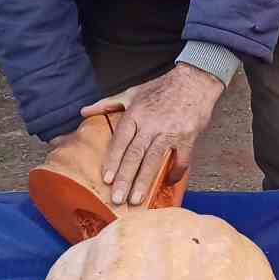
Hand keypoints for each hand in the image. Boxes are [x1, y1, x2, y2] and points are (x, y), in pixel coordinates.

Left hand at [81, 65, 224, 205]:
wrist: (194, 79)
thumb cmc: (162, 87)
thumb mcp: (132, 92)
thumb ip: (108, 104)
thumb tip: (84, 111)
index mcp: (135, 114)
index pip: (120, 141)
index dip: (113, 161)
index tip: (106, 178)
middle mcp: (151, 124)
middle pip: (135, 155)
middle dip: (125, 178)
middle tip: (117, 198)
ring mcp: (170, 132)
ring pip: (154, 160)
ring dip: (144, 181)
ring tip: (136, 199)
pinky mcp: (188, 137)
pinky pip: (181, 159)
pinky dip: (175, 172)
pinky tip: (168, 183)